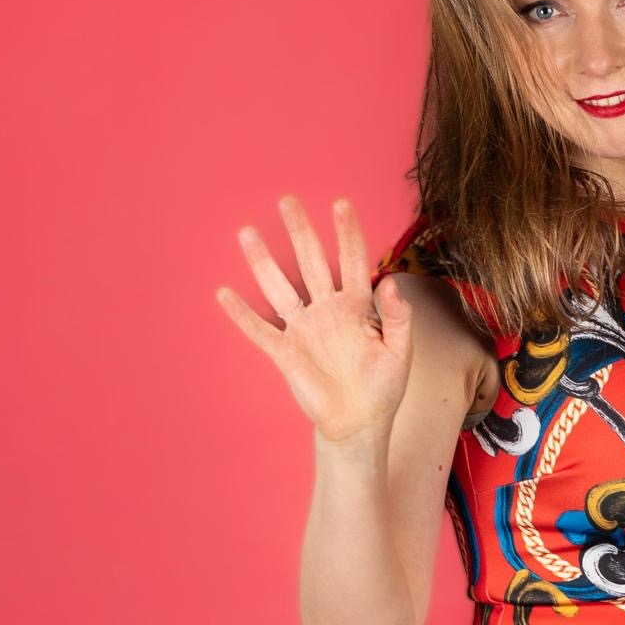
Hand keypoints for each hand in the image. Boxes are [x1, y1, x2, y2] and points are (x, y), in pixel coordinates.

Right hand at [215, 195, 412, 448]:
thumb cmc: (383, 387)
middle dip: (301, 232)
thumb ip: (398, 317)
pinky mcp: (286, 353)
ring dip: (263, 262)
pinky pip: (260, 330)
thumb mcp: (400, 352)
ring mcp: (304, 329)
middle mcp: (327, 309)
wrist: (360, 423)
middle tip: (288, 201)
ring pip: (280, 288)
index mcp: (357, 306)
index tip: (341, 204)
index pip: (352, 260)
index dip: (347, 233)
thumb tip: (388, 282)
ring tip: (247, 233)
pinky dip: (242, 314)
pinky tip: (225, 293)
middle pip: (311, 262)